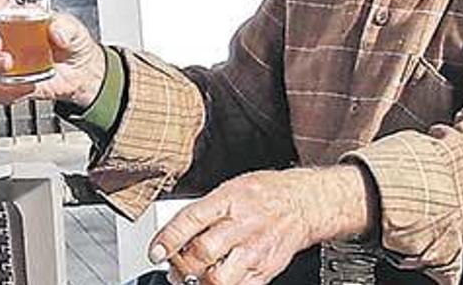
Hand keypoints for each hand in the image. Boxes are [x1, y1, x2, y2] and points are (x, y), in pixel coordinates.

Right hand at [0, 0, 105, 110]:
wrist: (82, 72)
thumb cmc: (71, 41)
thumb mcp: (74, 27)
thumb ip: (65, 26)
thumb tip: (55, 30)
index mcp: (12, 15)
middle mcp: (1, 37)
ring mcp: (2, 62)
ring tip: (8, 63)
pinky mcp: (9, 85)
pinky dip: (7, 90)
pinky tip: (24, 85)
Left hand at [150, 166, 375, 284]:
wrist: (307, 203)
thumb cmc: (268, 193)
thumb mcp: (233, 187)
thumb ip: (206, 209)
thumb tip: (175, 231)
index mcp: (231, 198)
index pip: (192, 220)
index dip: (169, 238)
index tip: (156, 251)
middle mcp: (244, 224)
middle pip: (203, 252)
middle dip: (181, 265)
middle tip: (173, 267)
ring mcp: (256, 250)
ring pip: (219, 278)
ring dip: (200, 282)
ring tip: (193, 278)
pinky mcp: (266, 269)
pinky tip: (216, 280)